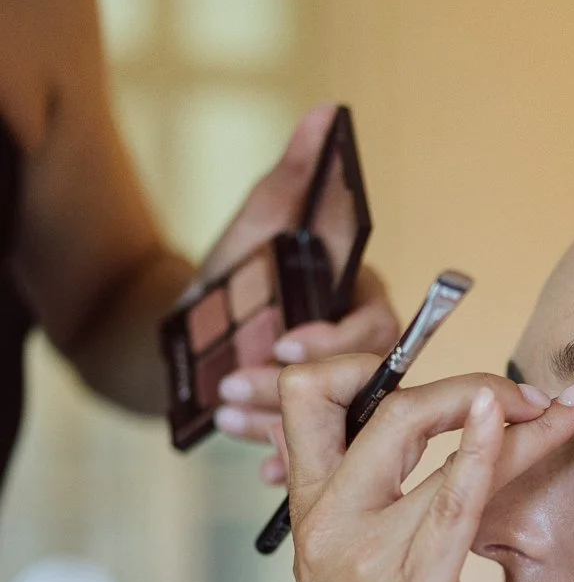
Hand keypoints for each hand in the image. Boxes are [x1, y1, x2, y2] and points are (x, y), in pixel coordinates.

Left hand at [197, 105, 400, 477]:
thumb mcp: (259, 224)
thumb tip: (323, 114)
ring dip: (282, 425)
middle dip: (295, 390)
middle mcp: (359, 351)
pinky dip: (287, 459)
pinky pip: (316, 452)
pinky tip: (260, 467)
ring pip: (331, 421)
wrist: (193, 335)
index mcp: (358, 300)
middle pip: (353, 383)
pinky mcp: (317, 429)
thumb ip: (296, 177)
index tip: (283, 345)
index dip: (334, 338)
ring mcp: (340, 394)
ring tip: (227, 415)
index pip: (371, 323)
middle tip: (237, 388)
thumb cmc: (235, 275)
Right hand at [269, 358, 573, 581]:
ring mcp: (366, 550)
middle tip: (518, 394)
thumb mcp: (348, 571)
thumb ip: (373, 510)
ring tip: (566, 405)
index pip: (313, 392)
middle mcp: (330, 516)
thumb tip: (437, 461)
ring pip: (421, 435)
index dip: (369, 362)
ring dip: (501, 405)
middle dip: (450, 377)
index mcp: (312, 507)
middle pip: (365, 397)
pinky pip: (449, 500)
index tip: (447, 380)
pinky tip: (515, 419)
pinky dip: (483, 451)